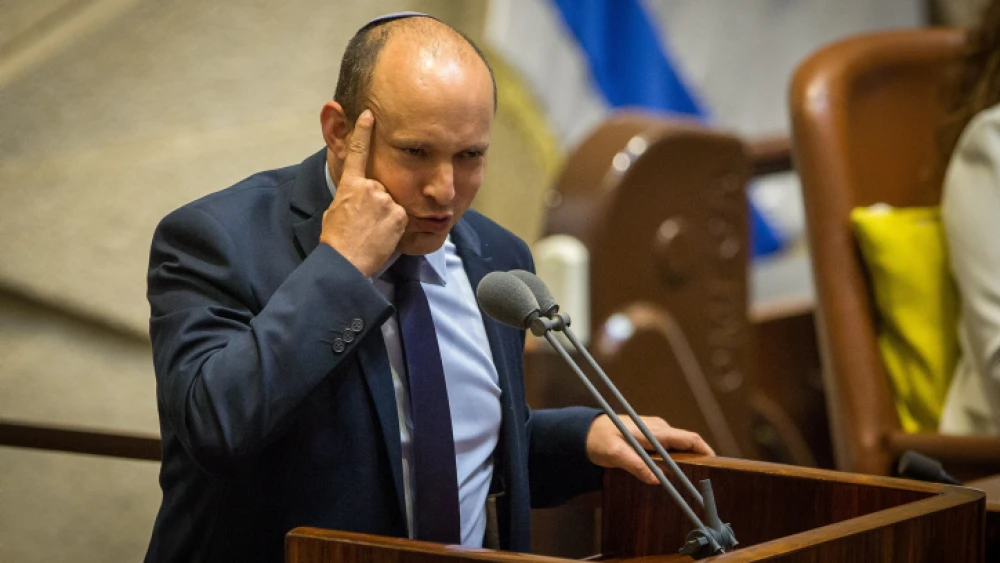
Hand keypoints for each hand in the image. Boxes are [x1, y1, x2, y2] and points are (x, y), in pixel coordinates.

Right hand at [319, 109, 407, 276]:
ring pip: (392, 204)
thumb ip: (348, 198)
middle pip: (380, 189)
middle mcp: (369, 187)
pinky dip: (395, 227)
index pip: (358, 152)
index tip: (370, 114)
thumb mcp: (334, 212)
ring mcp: (386, 199)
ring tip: (372, 233)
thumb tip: (354, 198)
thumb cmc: (335, 240)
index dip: (363, 131)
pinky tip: (382, 237)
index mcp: (349, 185)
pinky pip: (401, 217)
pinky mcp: (399, 214)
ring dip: (386, 217)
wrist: (345, 261)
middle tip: (366, 224)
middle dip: (377, 204)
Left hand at [585, 414, 713, 484]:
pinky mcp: (650, 438)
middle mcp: (659, 429)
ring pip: (678, 448)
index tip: (715, 466)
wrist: (585, 431)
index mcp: (655, 430)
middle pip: (687, 445)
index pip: (689, 438)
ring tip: (690, 482)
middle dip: (698, 460)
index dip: (705, 451)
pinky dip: (674, 460)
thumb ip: (635, 464)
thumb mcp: (614, 453)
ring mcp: (655, 432)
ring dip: (685, 462)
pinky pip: (668, 449)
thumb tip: (656, 479)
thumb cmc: (599, 439)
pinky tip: (672, 474)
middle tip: (704, 481)